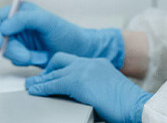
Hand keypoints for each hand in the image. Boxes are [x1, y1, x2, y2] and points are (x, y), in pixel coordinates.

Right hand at [0, 2, 124, 67]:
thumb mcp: (47, 21)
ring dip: (24, 57)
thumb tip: (3, 27)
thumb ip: (24, 19)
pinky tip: (41, 58)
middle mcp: (17, 25)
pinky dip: (27, 62)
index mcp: (21, 12)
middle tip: (29, 56)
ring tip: (41, 55)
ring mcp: (20, 41)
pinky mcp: (24, 54)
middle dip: (15, 50)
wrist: (79, 52)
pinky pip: (15, 61)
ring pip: (7, 52)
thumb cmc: (67, 33)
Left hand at [26, 53, 151, 122]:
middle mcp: (90, 63)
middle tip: (39, 80)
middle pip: (60, 60)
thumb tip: (83, 95)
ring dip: (41, 80)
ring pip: (54, 72)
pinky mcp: (77, 82)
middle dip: (48, 70)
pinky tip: (35, 91)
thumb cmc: (127, 103)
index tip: (53, 75)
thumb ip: (95, 86)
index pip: (73, 61)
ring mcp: (83, 70)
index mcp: (98, 63)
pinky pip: (53, 84)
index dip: (60, 68)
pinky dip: (41, 87)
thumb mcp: (109, 88)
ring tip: (31, 86)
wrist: (136, 105)